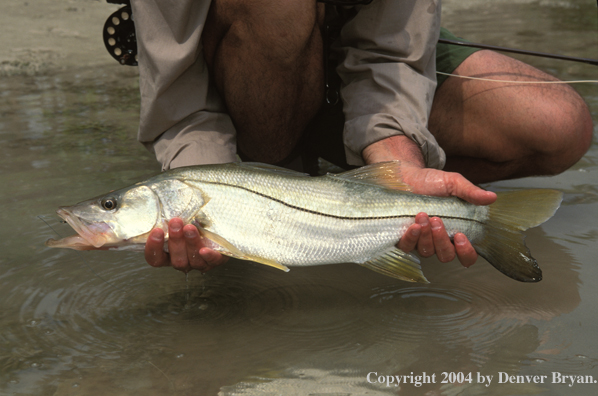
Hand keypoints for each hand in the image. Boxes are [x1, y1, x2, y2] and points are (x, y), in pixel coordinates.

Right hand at [144, 218, 227, 272]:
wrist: (219, 228)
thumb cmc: (194, 221)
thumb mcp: (181, 218)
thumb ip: (171, 213)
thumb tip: (165, 199)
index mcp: (169, 254)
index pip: (155, 258)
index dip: (153, 247)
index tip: (156, 231)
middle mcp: (183, 260)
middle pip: (176, 259)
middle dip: (175, 240)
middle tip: (175, 222)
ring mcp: (199, 263)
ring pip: (192, 260)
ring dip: (190, 243)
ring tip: (190, 227)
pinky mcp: (215, 261)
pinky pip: (212, 261)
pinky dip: (208, 256)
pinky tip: (205, 250)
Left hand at [363, 135, 496, 266]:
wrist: (405, 176)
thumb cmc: (430, 181)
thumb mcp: (453, 183)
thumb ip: (470, 192)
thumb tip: (492, 197)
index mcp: (456, 232)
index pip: (467, 256)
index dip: (466, 252)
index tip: (460, 236)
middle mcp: (438, 241)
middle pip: (446, 255)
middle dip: (442, 240)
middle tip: (437, 220)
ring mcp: (421, 241)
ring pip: (427, 252)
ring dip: (426, 236)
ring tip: (423, 216)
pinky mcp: (404, 238)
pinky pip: (407, 248)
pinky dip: (411, 238)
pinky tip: (413, 226)